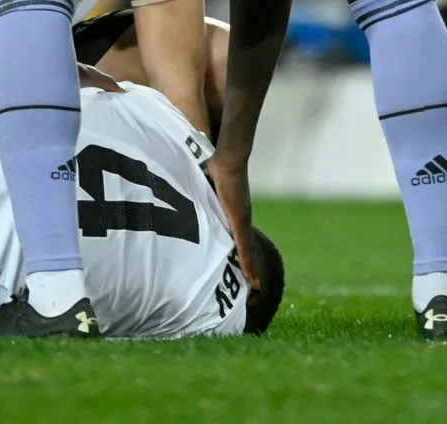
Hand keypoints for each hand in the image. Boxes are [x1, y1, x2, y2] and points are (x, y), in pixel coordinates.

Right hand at [208, 154, 257, 287]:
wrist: (228, 160)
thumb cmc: (218, 169)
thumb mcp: (209, 187)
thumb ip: (204, 194)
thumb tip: (191, 192)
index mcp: (236, 214)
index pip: (242, 239)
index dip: (244, 255)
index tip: (247, 270)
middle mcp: (243, 220)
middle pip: (248, 249)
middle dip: (251, 267)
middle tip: (255, 286)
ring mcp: (243, 222)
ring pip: (248, 252)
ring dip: (251, 269)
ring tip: (254, 286)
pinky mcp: (239, 221)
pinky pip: (243, 246)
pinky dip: (247, 262)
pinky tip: (249, 275)